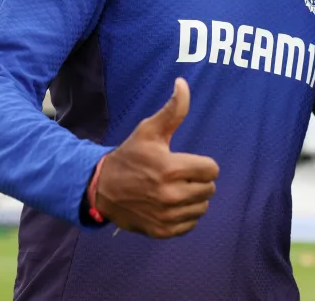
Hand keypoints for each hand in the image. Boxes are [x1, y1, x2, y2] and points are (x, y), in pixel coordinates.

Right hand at [95, 78, 218, 238]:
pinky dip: (185, 215)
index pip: (212, 169)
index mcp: (170, 168)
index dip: (203, 164)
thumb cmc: (130, 156)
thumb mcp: (149, 130)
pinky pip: (190, 224)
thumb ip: (172, 109)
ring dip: (194, 198)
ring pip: (202, 207)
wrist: (102, 189)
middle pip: (209, 189)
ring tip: (176, 189)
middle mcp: (170, 194)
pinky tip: (171, 205)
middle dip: (199, 180)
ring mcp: (166, 215)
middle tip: (181, 175)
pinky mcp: (162, 231)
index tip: (188, 162)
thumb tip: (182, 83)